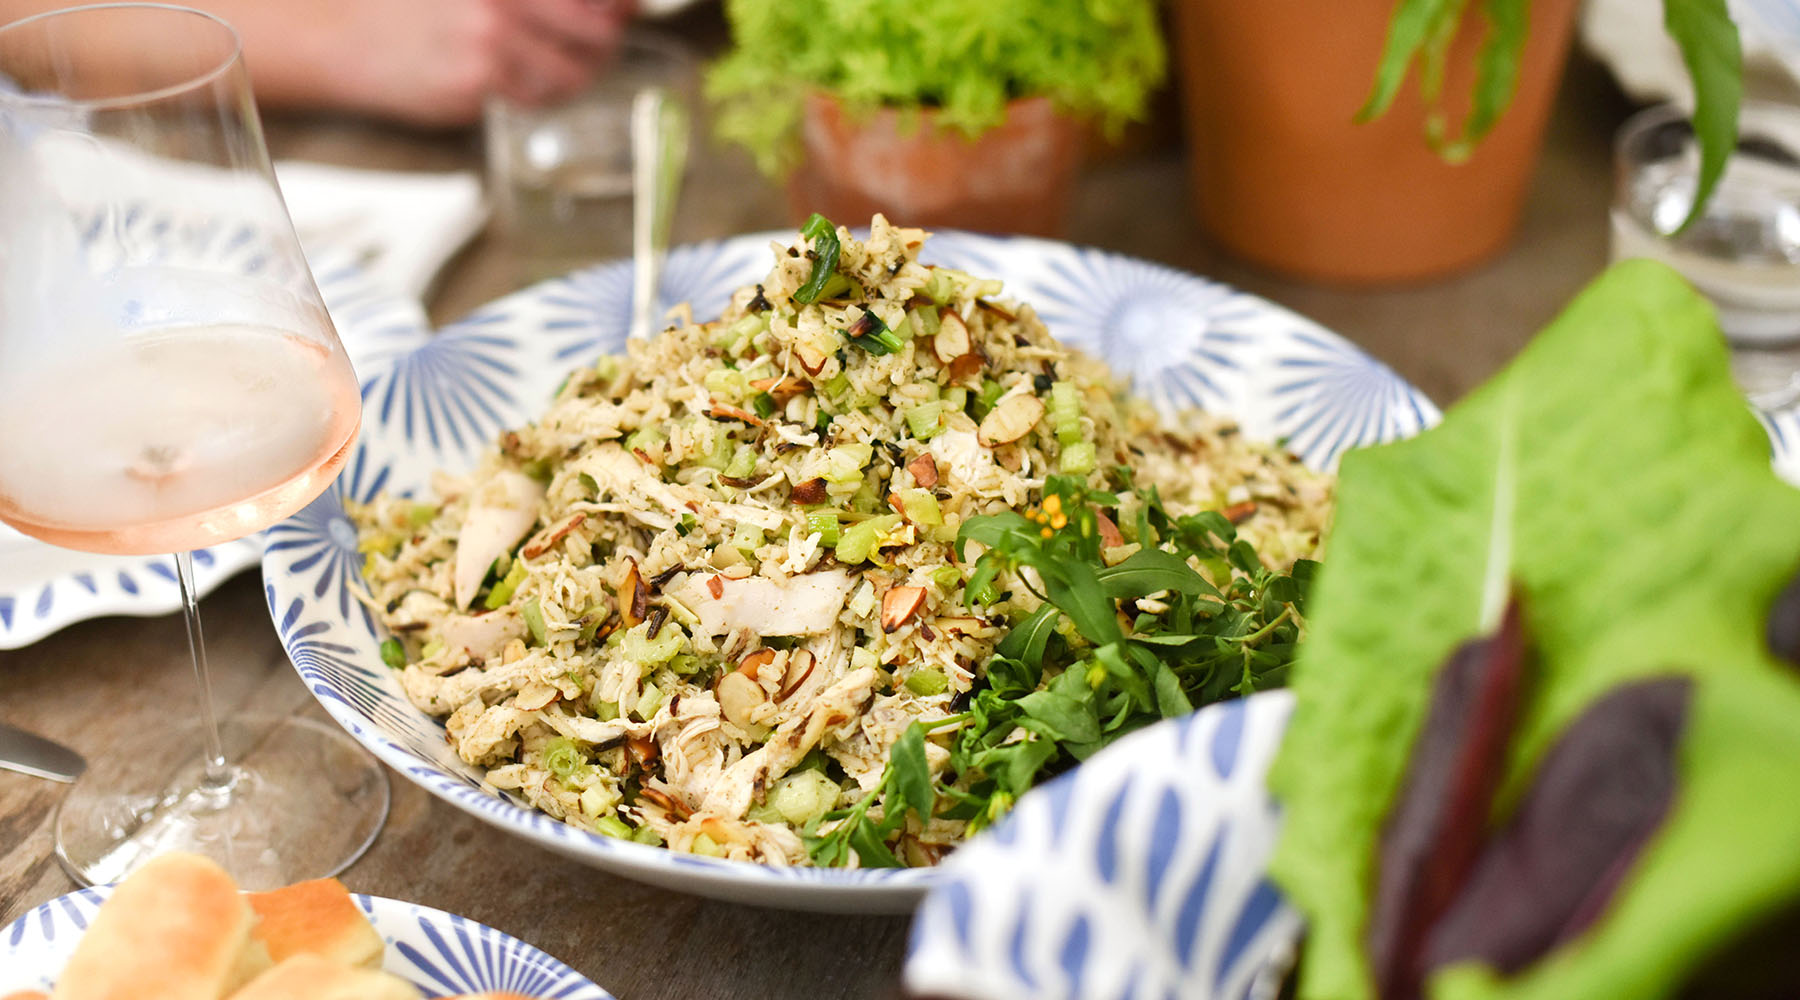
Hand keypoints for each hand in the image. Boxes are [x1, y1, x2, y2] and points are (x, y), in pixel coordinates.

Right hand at [243, 0, 636, 126]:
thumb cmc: (408, 7)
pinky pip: (539, 96)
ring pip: (574, 69)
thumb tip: (611, 5)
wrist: (342, 39)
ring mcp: (491, 34)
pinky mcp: (480, 77)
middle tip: (596, 45)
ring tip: (548, 67)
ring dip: (574, 75)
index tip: (625, 10)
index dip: (620, 5)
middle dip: (605, 41)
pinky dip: (539, 94)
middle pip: (596, 27)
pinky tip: (514, 83)